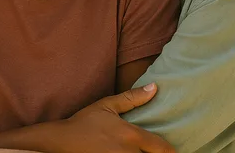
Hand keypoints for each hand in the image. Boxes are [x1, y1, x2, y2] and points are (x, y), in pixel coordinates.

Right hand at [56, 83, 174, 152]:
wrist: (62, 141)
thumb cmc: (85, 122)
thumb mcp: (107, 105)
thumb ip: (132, 98)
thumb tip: (155, 87)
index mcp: (131, 135)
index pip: (161, 148)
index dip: (170, 152)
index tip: (172, 152)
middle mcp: (128, 152)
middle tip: (158, 152)